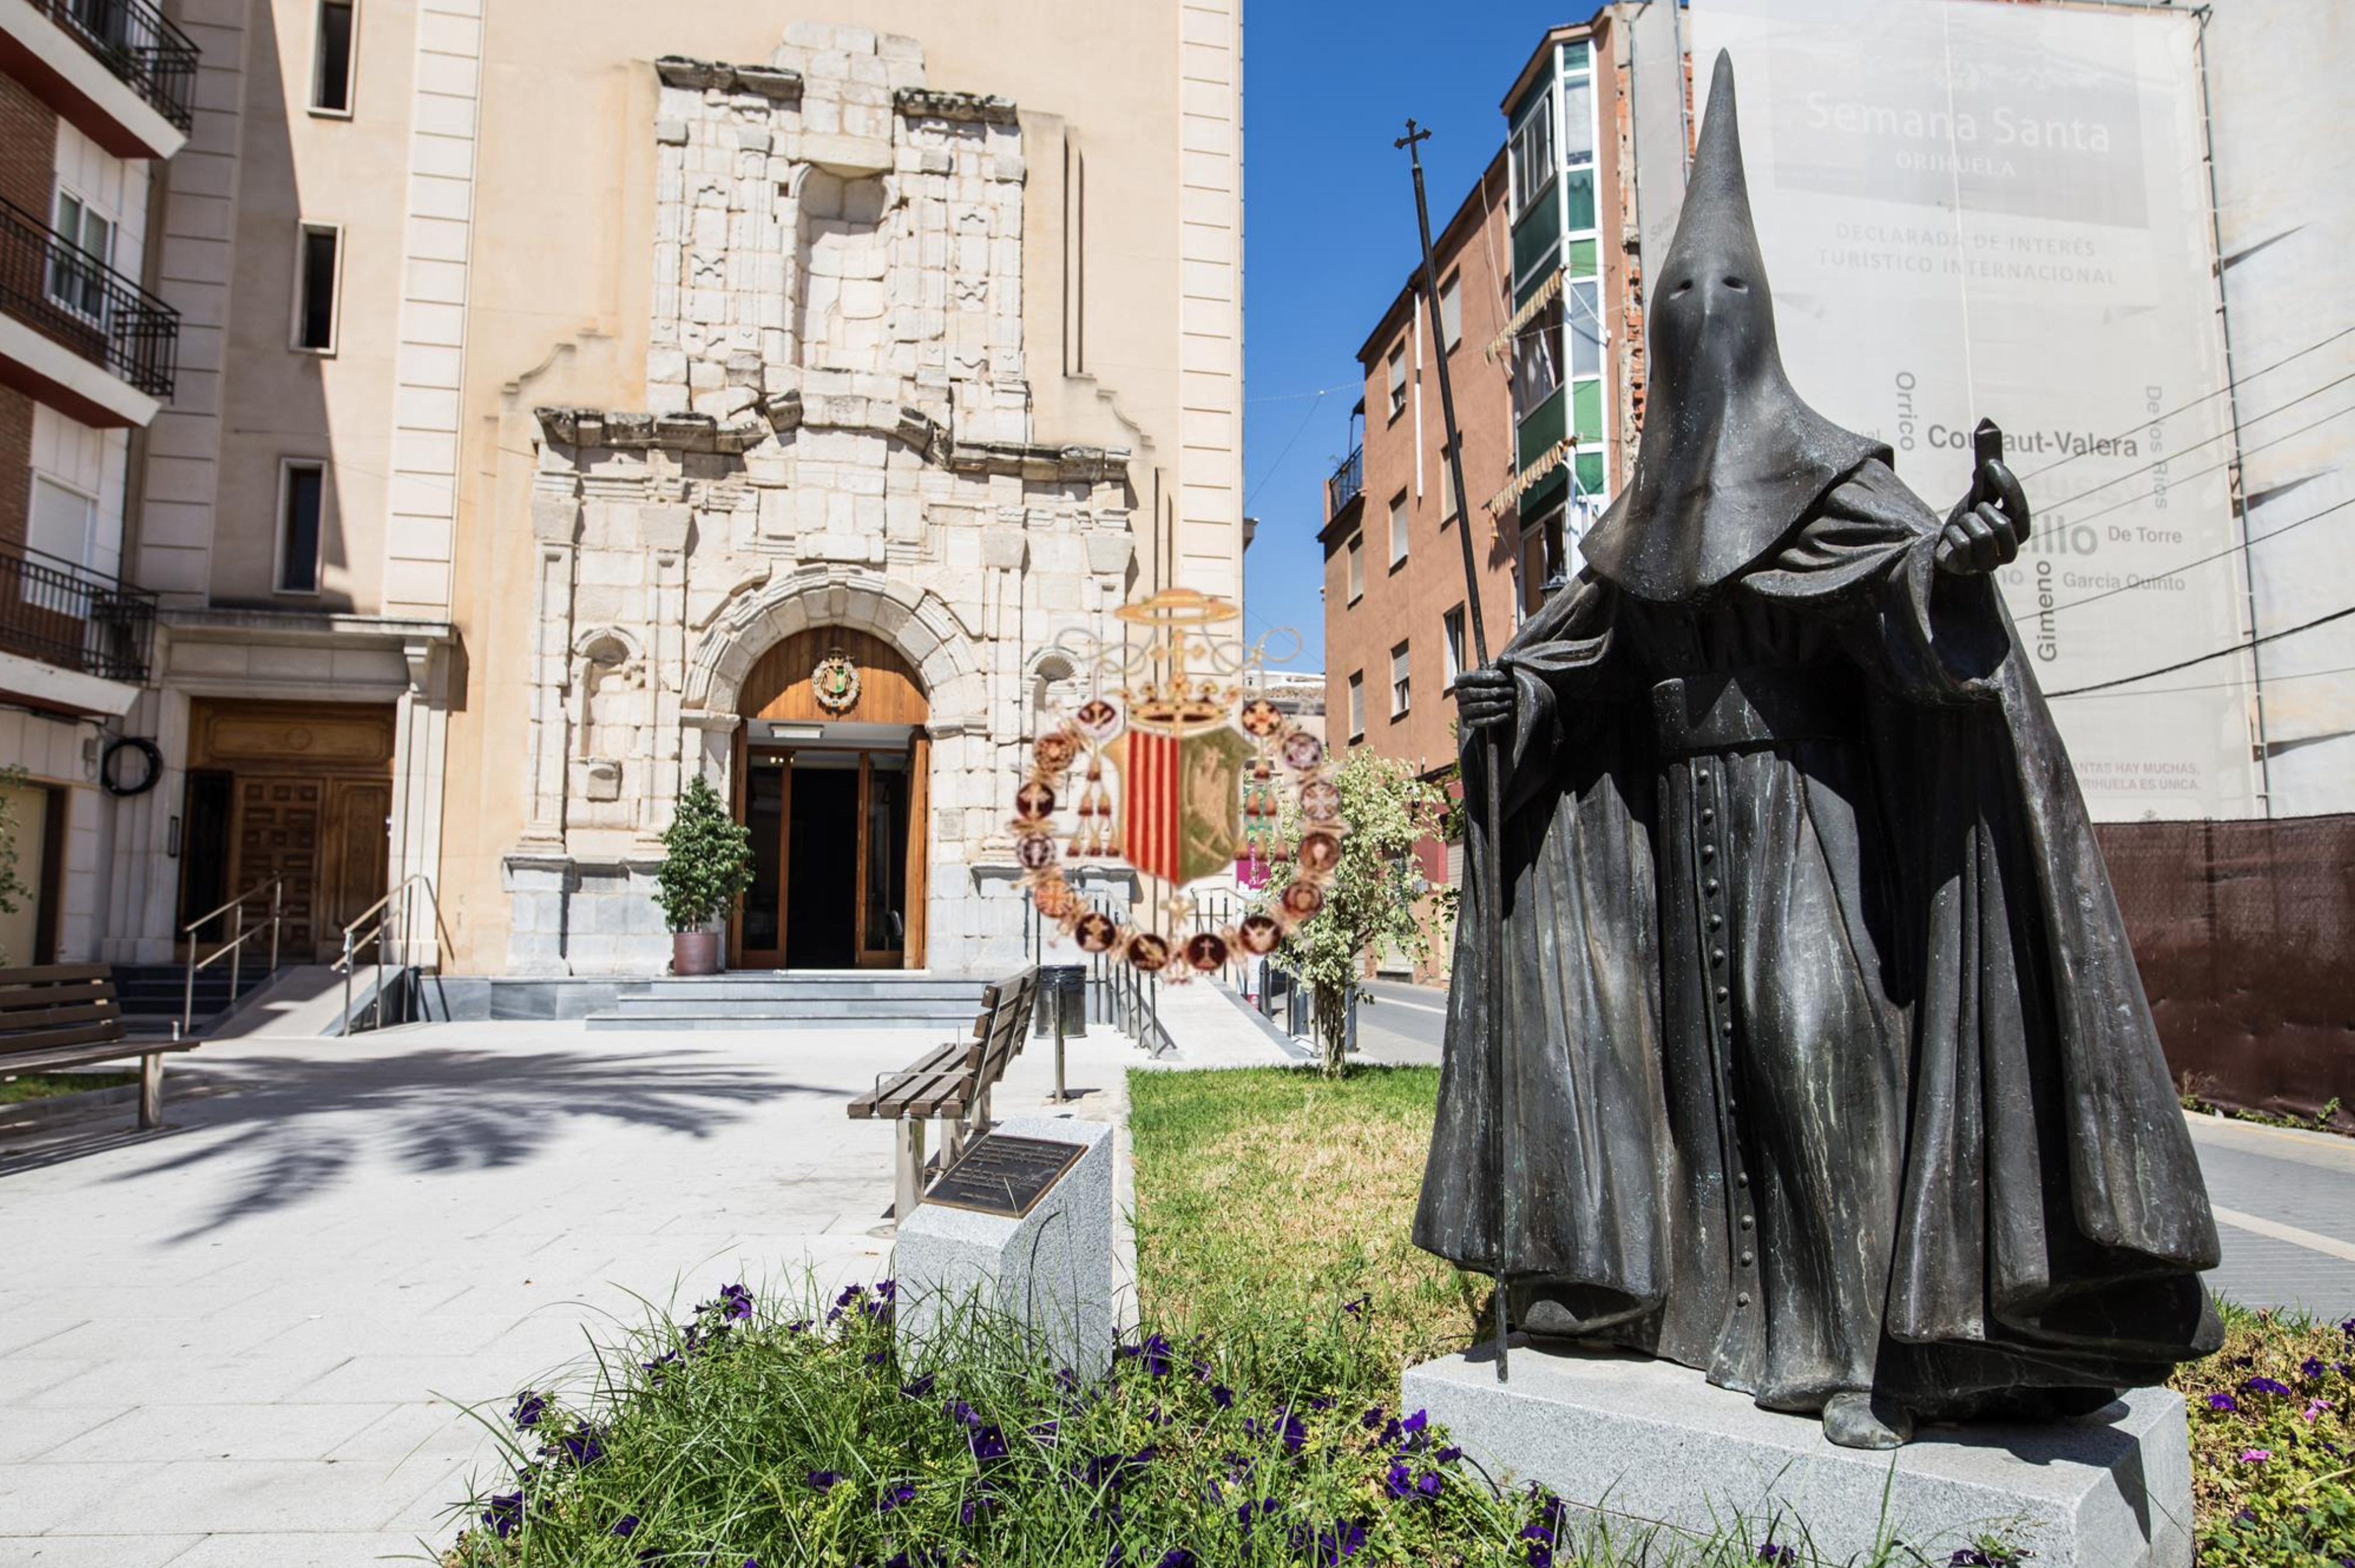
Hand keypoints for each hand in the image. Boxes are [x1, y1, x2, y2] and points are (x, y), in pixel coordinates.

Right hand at [1454, 665, 1514, 735]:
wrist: (1498, 701)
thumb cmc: (1500, 682)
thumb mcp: (1503, 671)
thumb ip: (1505, 662)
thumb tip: (1505, 660)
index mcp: (1461, 679)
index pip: (1468, 678)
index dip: (1483, 677)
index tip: (1501, 677)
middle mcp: (1458, 694)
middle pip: (1472, 693)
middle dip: (1493, 692)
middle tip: (1511, 691)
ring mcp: (1462, 709)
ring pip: (1478, 707)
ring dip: (1497, 705)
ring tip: (1510, 702)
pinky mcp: (1468, 722)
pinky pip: (1481, 722)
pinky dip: (1495, 718)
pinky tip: (1506, 714)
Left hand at [1936, 458, 2029, 576]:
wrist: (1944, 542)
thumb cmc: (1969, 517)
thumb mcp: (1980, 494)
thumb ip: (1988, 471)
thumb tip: (1988, 437)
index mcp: (2019, 531)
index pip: (2020, 510)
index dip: (2006, 486)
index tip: (1989, 465)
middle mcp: (2009, 551)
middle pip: (2002, 526)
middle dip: (1982, 511)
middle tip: (1974, 510)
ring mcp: (1989, 564)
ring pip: (1981, 537)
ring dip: (1965, 523)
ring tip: (1962, 524)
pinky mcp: (1968, 569)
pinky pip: (1962, 546)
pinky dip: (1952, 534)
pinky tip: (1952, 536)